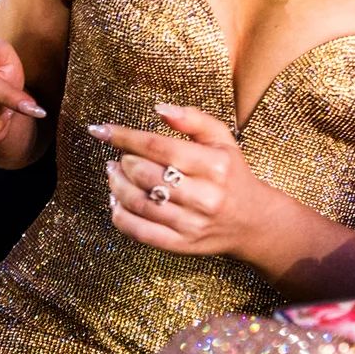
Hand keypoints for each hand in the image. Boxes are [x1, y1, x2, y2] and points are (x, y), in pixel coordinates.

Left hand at [94, 103, 274, 257]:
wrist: (252, 221)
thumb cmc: (231, 174)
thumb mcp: (221, 139)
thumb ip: (192, 119)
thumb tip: (159, 109)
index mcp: (214, 165)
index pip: (158, 146)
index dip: (124, 137)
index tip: (101, 130)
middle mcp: (205, 195)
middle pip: (145, 174)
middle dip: (124, 162)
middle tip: (120, 157)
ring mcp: (193, 223)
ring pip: (139, 203)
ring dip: (117, 185)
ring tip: (113, 174)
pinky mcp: (182, 245)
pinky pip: (140, 232)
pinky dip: (120, 215)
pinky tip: (116, 201)